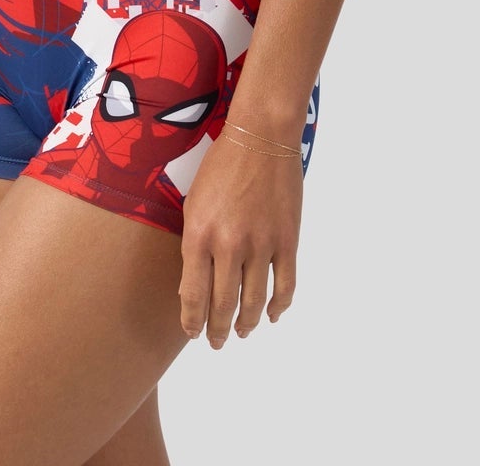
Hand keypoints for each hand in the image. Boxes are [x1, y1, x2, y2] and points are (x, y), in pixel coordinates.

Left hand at [177, 124, 302, 346]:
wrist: (260, 137)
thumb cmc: (221, 166)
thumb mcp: (193, 203)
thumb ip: (193, 244)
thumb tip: (194, 284)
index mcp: (199, 235)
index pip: (193, 295)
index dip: (192, 321)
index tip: (192, 332)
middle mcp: (228, 245)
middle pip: (223, 305)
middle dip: (217, 330)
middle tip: (216, 343)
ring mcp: (261, 245)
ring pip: (254, 301)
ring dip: (246, 324)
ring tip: (241, 333)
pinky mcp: (288, 241)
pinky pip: (285, 286)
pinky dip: (278, 307)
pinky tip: (271, 315)